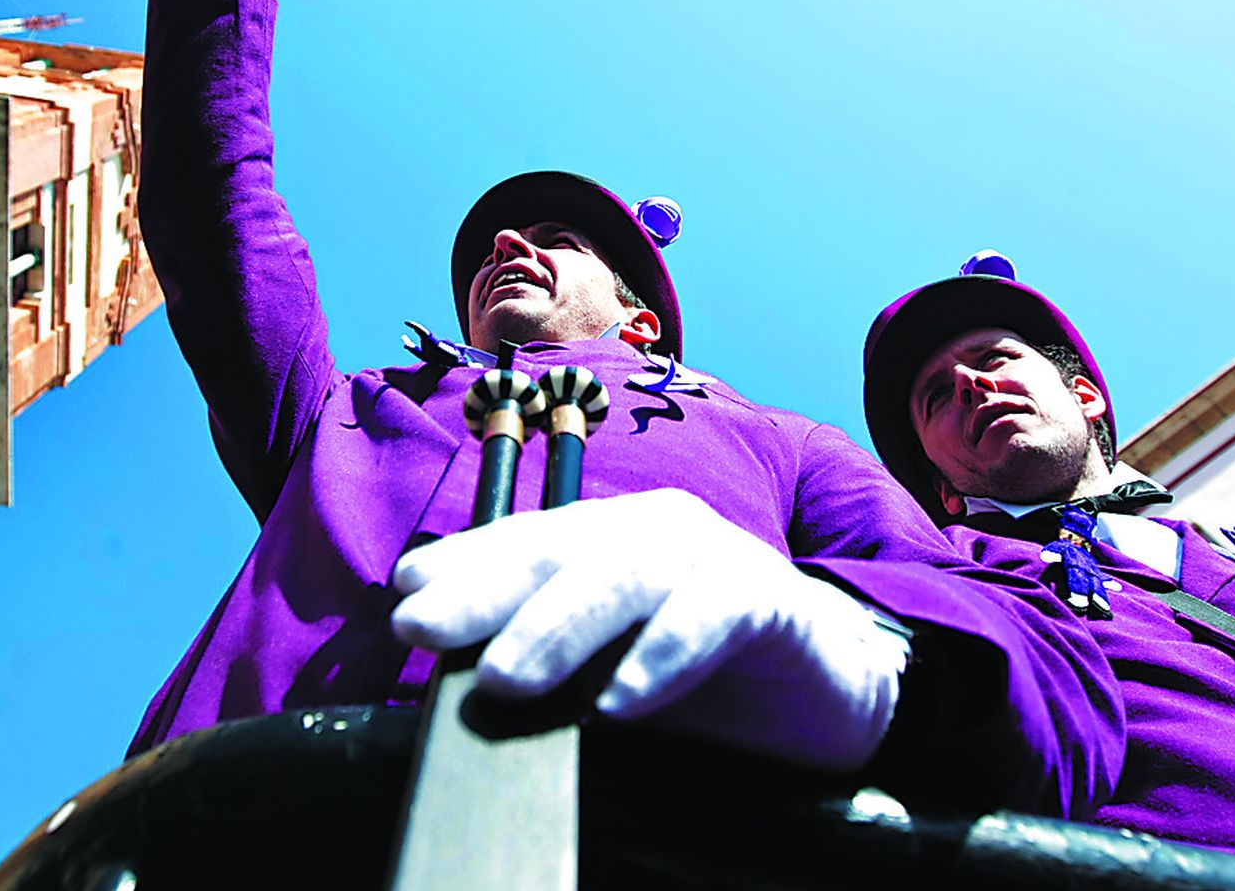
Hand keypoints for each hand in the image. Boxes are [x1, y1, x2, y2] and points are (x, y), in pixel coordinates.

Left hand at [392, 489, 907, 771]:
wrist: (830, 681)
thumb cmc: (708, 671)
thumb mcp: (612, 665)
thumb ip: (554, 661)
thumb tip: (461, 683)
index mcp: (610, 538)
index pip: (525, 542)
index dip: (464, 563)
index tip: (403, 594)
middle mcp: (655, 532)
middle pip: (559, 549)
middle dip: (484, 588)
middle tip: (423, 628)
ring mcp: (712, 558)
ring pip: (624, 576)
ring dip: (558, 627)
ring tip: (504, 678)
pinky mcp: (768, 600)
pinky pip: (710, 617)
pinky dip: (662, 658)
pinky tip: (621, 702)